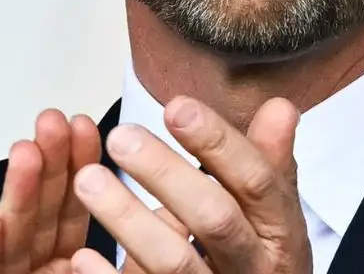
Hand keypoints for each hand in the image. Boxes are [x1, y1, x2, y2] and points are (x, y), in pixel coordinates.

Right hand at [0, 109, 101, 273]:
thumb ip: (117, 252)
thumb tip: (127, 196)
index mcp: (68, 261)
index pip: (71, 210)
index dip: (76, 165)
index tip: (81, 126)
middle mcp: (39, 265)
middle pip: (40, 213)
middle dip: (46, 163)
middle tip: (52, 121)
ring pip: (13, 235)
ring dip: (17, 190)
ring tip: (24, 151)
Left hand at [69, 97, 310, 273]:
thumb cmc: (263, 260)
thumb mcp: (274, 215)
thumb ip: (268, 163)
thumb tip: (279, 106)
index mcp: (279, 232)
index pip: (254, 181)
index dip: (217, 143)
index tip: (176, 108)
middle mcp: (252, 266)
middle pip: (214, 219)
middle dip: (167, 175)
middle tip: (122, 137)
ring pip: (174, 262)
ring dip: (128, 219)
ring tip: (89, 180)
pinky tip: (84, 255)